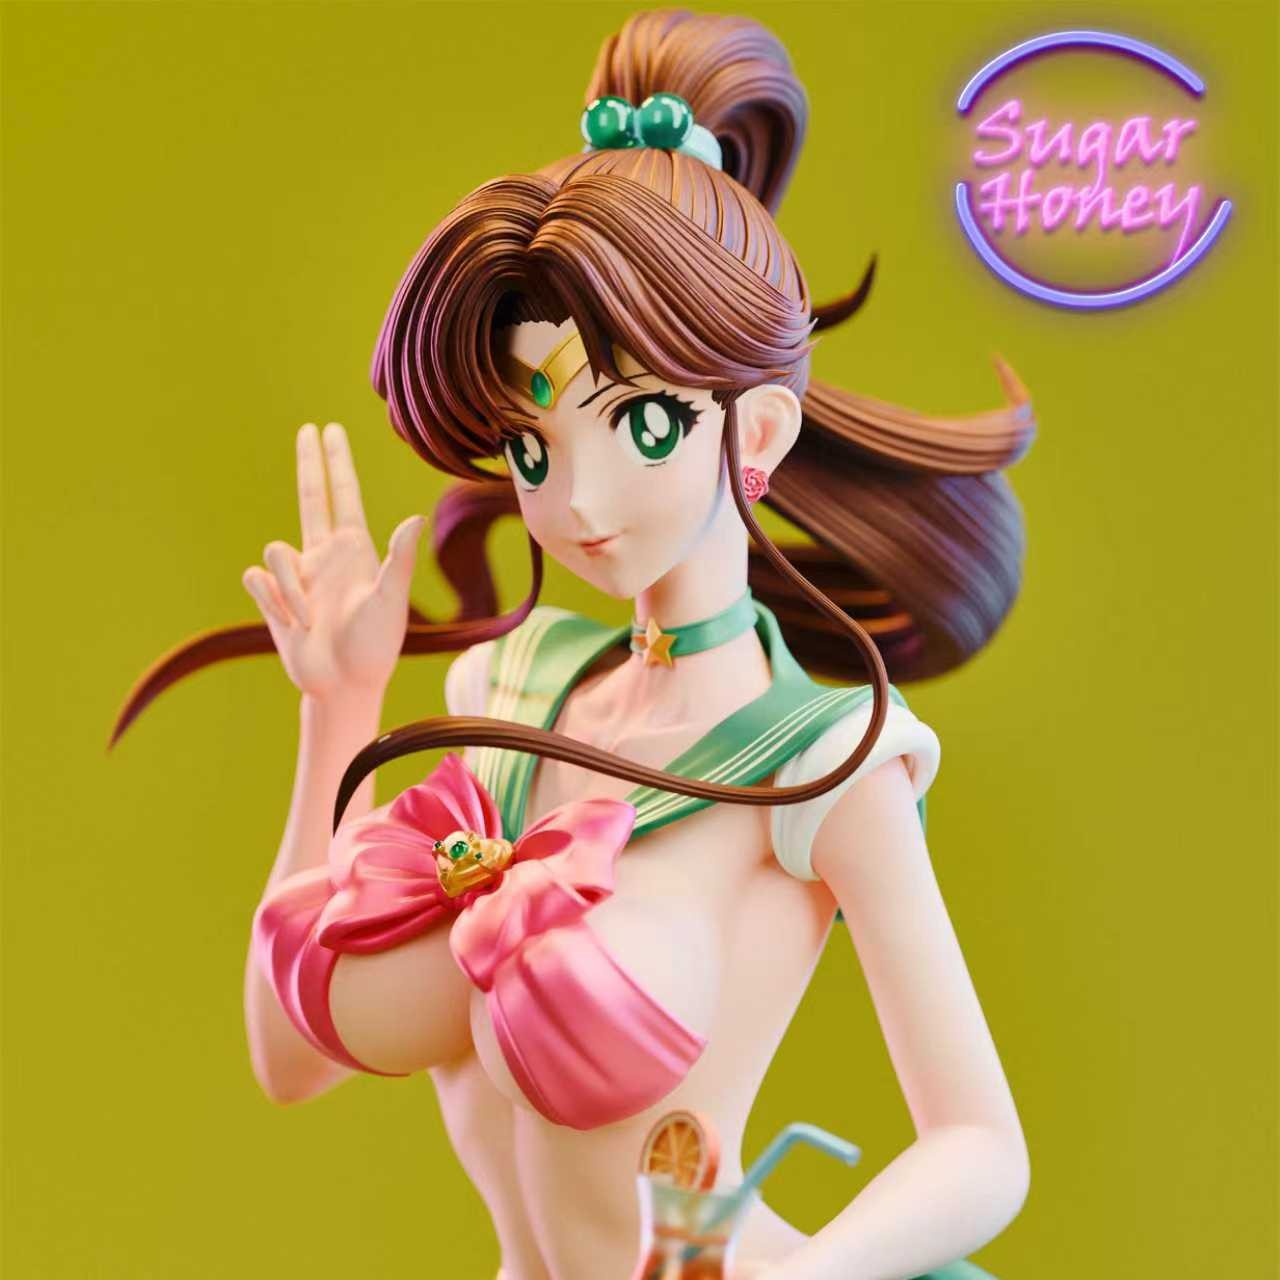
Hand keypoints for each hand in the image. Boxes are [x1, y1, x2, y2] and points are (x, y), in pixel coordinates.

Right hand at [242, 421, 424, 700]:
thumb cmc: (374, 647)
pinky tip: (289, 622)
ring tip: (309, 620)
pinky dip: (271, 599)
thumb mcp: (389, 602)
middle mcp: (325, 555)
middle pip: (310, 497)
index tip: (330, 430)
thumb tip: (415, 519)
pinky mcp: (274, 597)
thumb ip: (397, 560)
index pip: (342, 494)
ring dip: (289, 588)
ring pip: (275, 551)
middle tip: (307, 430)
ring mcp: (299, 575)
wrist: (343, 685)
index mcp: (354, 550)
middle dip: (309, 464)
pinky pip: (256, 578)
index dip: (336, 461)